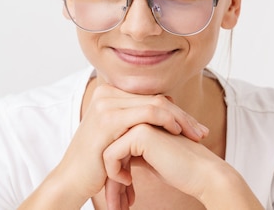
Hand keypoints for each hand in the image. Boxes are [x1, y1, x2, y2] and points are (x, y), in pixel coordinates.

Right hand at [50, 84, 207, 206]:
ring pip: (157, 104)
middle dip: (184, 117)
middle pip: (158, 99)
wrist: (71, 181)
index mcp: (111, 94)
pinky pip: (147, 113)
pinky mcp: (108, 118)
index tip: (195, 128)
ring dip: (180, 120)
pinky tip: (177, 134)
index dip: (178, 113)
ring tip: (194, 136)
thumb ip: (141, 123)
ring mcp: (106, 103)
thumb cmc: (98, 164)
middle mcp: (107, 93)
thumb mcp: (123, 137)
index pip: (154, 98)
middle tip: (202, 132)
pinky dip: (167, 121)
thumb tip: (172, 114)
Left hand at [102, 124, 263, 209]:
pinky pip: (111, 154)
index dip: (114, 171)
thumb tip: (108, 160)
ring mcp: (142, 122)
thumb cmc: (180, 170)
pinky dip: (114, 172)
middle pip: (110, 148)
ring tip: (118, 203)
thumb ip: (132, 154)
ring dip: (110, 180)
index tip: (117, 194)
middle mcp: (142, 117)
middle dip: (110, 179)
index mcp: (144, 122)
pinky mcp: (141, 132)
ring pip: (107, 151)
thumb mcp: (150, 159)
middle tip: (116, 204)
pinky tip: (128, 181)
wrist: (203, 173)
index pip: (116, 144)